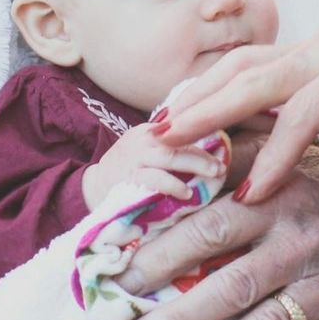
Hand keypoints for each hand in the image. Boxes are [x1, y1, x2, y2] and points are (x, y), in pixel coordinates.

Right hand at [83, 123, 229, 208]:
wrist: (93, 186)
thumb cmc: (129, 169)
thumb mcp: (149, 149)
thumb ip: (175, 147)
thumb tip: (215, 151)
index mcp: (152, 130)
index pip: (183, 126)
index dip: (206, 132)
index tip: (225, 144)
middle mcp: (143, 139)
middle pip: (180, 139)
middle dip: (204, 152)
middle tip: (223, 164)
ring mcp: (135, 158)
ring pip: (170, 156)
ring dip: (195, 165)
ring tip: (214, 175)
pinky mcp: (128, 178)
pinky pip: (154, 179)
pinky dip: (173, 185)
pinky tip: (187, 193)